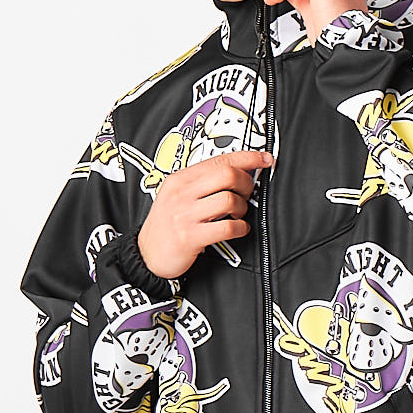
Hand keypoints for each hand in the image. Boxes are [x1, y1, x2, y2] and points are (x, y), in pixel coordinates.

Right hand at [136, 149, 274, 279]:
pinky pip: (227, 227)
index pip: (220, 159)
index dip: (248, 158)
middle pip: (227, 175)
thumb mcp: (176, 195)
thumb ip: (201, 183)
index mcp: (180, 179)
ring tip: (238, 214)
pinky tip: (238, 229)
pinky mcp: (191, 236)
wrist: (147, 255)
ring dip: (243, 208)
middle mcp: (182, 193)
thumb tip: (236, 172)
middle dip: (246, 183)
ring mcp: (185, 214)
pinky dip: (240, 228)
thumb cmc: (166, 225)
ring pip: (229, 200)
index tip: (264, 159)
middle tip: (247, 194)